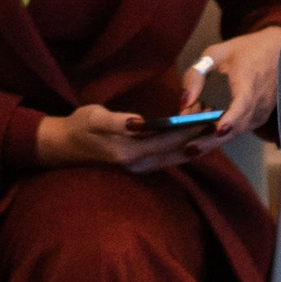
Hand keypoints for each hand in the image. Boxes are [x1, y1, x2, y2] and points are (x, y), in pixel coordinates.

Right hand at [33, 100, 205, 172]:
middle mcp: (138, 164)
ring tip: (211, 125)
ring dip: (194, 143)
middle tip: (219, 118)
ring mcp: (139, 167)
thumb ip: (117, 121)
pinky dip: (182, 147)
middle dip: (199, 136)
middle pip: (178, 152)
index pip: (169, 139)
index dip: (190, 127)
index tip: (209, 113)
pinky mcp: (139, 166)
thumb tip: (139, 122)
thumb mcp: (94, 118)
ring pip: (175, 158)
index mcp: (129, 151)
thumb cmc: (78, 127)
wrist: (61, 147)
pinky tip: (193, 136)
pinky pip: (168, 158)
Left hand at [192, 27, 280, 143]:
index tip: (219, 130)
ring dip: (211, 134)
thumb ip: (195, 75)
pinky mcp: (260, 118)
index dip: (231, 118)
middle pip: (235, 128)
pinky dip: (220, 129)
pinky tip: (205, 118)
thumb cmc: (247, 50)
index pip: (244, 104)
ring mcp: (262, 113)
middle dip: (209, 139)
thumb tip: (183, 102)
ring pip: (234, 133)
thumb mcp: (215, 53)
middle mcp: (260, 101)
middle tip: (186, 146)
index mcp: (250, 80)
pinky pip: (238, 130)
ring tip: (189, 121)